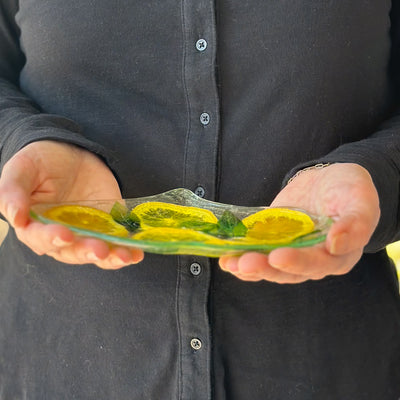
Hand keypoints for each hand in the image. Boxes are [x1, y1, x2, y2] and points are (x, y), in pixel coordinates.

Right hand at [0, 140, 143, 268]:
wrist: (72, 153)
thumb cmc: (42, 160)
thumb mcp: (23, 167)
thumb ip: (13, 190)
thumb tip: (14, 216)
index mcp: (35, 225)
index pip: (40, 238)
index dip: (51, 239)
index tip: (65, 234)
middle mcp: (61, 235)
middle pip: (72, 251)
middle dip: (86, 251)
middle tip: (99, 249)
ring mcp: (86, 232)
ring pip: (96, 252)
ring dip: (110, 258)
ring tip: (125, 256)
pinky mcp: (107, 227)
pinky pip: (116, 243)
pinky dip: (126, 249)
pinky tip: (136, 253)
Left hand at [219, 163, 379, 282]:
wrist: (329, 179)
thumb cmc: (350, 190)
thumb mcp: (361, 201)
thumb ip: (355, 224)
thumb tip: (337, 244)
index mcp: (338, 256)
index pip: (318, 264)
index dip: (298, 262)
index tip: (278, 256)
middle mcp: (312, 260)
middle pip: (288, 272)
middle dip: (265, 268)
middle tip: (245, 262)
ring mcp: (291, 252)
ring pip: (269, 267)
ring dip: (248, 267)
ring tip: (229, 263)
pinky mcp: (274, 241)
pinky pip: (259, 253)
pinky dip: (242, 257)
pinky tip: (226, 258)